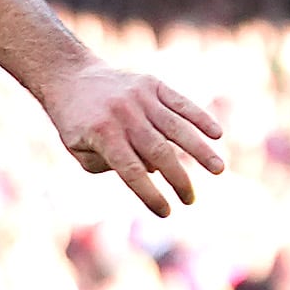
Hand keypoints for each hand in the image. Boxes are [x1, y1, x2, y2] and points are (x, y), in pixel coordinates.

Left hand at [44, 62, 224, 216]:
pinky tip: (217, 135)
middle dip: (178, 180)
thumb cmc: (75, 122)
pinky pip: (181, 103)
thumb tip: (149, 171)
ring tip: (218, 170)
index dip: (149, 194)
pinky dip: (200, 118)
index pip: (131, 171)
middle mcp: (124, 115)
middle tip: (190, 200)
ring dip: (200, 150)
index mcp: (102, 134)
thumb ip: (108, 164)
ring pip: (177, 127)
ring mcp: (141, 98)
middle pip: (159, 152)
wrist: (71, 76)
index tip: (166, 212)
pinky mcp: (153, 84)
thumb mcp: (78, 149)